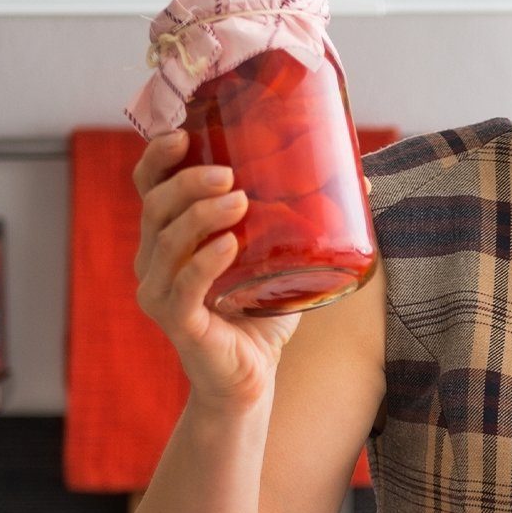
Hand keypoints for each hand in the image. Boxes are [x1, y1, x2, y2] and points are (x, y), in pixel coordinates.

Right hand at [132, 130, 300, 406]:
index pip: (149, 186)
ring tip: (239, 201)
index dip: (158, 156)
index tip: (184, 133)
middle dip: (188, 183)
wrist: (251, 380)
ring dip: (200, 215)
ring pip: (166, 241)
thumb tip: (362, 177)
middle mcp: (153, 260)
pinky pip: (182, 286)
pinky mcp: (176, 322)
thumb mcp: (284, 259)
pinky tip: (229, 245)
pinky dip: (204, 263)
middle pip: (154, 206)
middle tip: (230, 175)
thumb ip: (309, 219)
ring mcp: (159, 292)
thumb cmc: (262, 315)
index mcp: (169, 237)